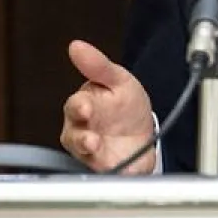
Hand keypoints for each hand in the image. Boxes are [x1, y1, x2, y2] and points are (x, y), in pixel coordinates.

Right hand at [59, 40, 156, 173]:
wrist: (144, 133)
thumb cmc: (124, 105)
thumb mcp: (118, 80)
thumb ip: (98, 65)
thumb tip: (76, 46)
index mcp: (84, 106)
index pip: (75, 106)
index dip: (79, 107)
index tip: (86, 107)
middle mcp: (82, 130)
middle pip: (73, 135)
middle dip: (80, 136)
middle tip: (90, 137)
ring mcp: (92, 152)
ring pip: (82, 156)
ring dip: (88, 153)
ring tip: (96, 148)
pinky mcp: (104, 168)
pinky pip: (101, 171)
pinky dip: (107, 170)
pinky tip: (114, 166)